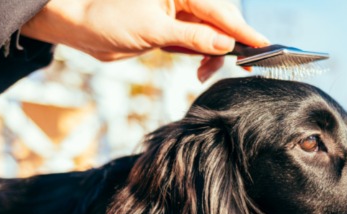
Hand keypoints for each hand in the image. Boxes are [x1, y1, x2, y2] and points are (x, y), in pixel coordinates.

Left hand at [21, 0, 268, 80]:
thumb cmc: (110, 20)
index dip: (242, 30)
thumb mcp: (154, 30)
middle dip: (231, 45)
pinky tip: (199, 71)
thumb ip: (192, 38)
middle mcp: (184, 1)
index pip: (220, 11)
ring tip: (204, 73)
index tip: (263, 46)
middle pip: (221, 22)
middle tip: (245, 67)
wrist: (83, 30)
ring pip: (212, 36)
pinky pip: (200, 45)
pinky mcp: (175, 32)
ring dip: (215, 56)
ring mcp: (180, 16)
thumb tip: (225, 44)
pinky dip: (204, 59)